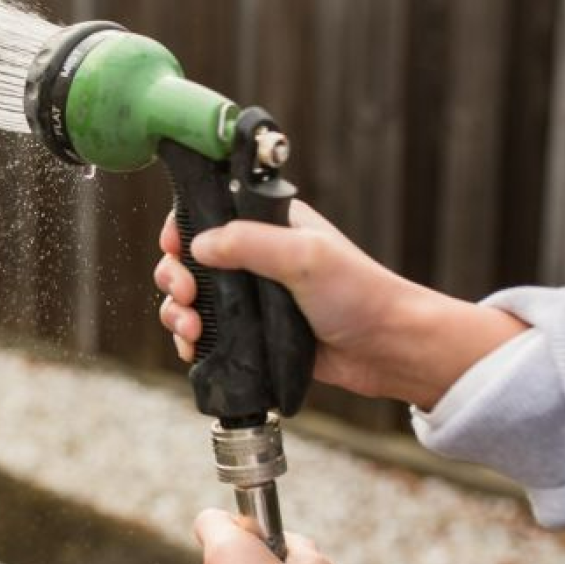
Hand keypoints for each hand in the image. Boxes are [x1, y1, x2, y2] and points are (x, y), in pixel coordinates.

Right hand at [153, 200, 525, 408]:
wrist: (389, 349)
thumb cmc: (359, 294)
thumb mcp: (303, 256)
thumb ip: (248, 242)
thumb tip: (198, 244)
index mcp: (268, 224)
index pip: (208, 214)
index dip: (182, 230)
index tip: (176, 250)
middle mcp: (255, 257)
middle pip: (189, 259)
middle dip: (175, 277)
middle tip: (187, 295)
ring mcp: (252, 296)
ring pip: (191, 298)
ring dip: (178, 312)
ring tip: (191, 330)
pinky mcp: (252, 332)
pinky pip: (206, 332)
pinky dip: (190, 340)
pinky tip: (193, 349)